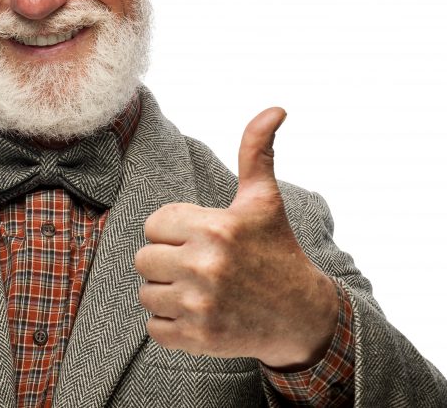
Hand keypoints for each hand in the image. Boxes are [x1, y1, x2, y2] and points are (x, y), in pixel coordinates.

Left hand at [134, 108, 337, 369]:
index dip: (174, 232)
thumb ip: (256, 151)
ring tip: (200, 291)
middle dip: (167, 262)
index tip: (202, 240)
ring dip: (167, 294)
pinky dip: (170, 325)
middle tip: (200, 267)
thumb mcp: (264, 200)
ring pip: (146, 293)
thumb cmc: (277, 251)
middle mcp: (206, 265)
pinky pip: (155, 328)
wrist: (303, 316)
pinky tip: (199, 315)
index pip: (154, 224)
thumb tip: (275, 108)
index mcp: (216, 227)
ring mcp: (201, 304)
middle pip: (144, 258)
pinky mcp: (199, 338)